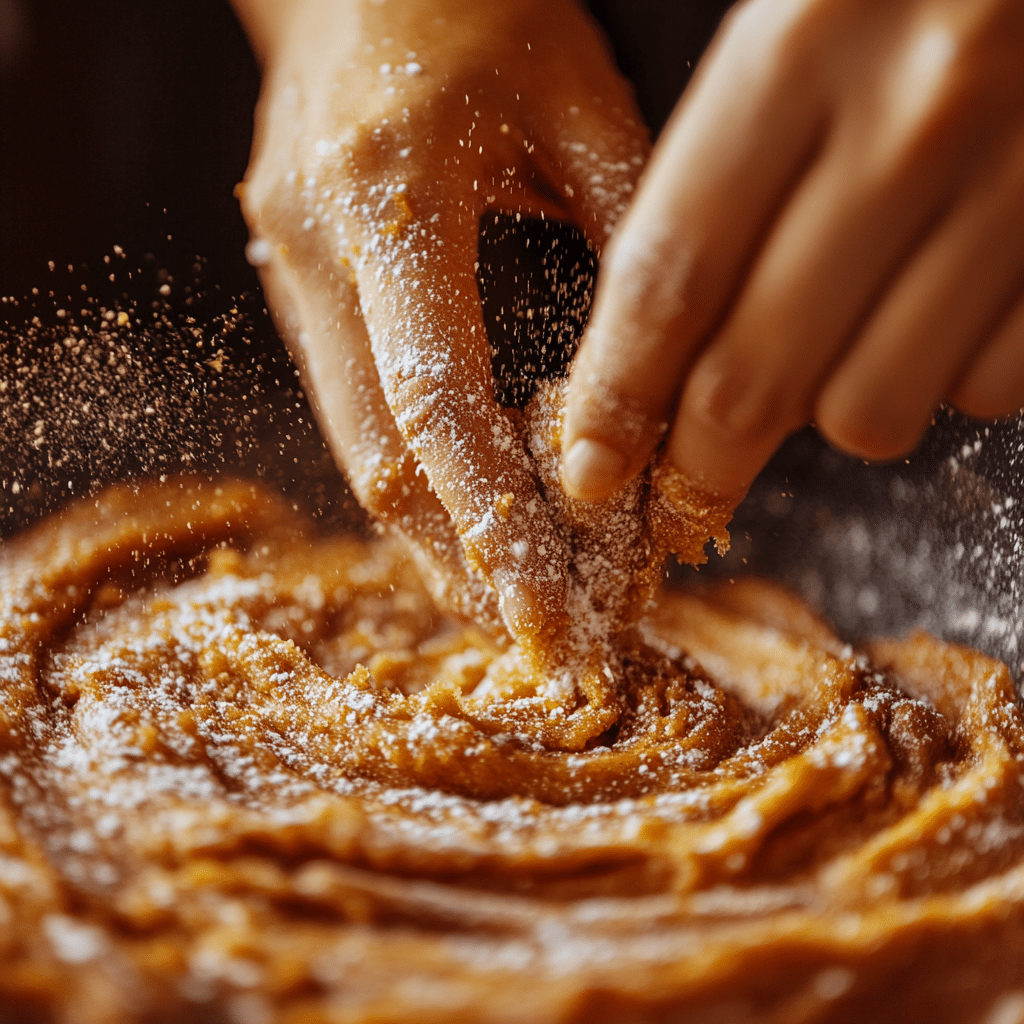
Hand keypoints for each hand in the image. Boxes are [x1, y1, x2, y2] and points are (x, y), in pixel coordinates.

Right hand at [233, 0, 647, 637]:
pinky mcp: (294, 285)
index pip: (435, 406)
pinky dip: (416, 474)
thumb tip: (676, 379)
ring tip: (511, 590)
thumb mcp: (577, 99)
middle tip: (537, 630)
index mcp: (385, 200)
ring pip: (355, 449)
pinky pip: (351, 409)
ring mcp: (288, 274)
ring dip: (434, 532)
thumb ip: (633, 238)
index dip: (493, 522)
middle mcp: (316, 254)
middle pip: (377, 459)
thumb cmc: (472, 2)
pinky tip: (468, 509)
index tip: (545, 609)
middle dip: (458, 559)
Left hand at [562, 0, 1023, 505]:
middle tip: (680, 491)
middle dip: (699, 462)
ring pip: (867, 411)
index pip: (669, 279)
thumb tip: (649, 351)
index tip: (593, 464)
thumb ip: (718, 176)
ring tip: (834, 353)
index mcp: (796, 50)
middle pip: (752, 375)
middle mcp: (911, 121)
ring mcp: (1016, 184)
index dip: (617, 395)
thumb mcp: (792, 27)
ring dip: (829, 412)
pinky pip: (982, 392)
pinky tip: (934, 320)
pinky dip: (941, 383)